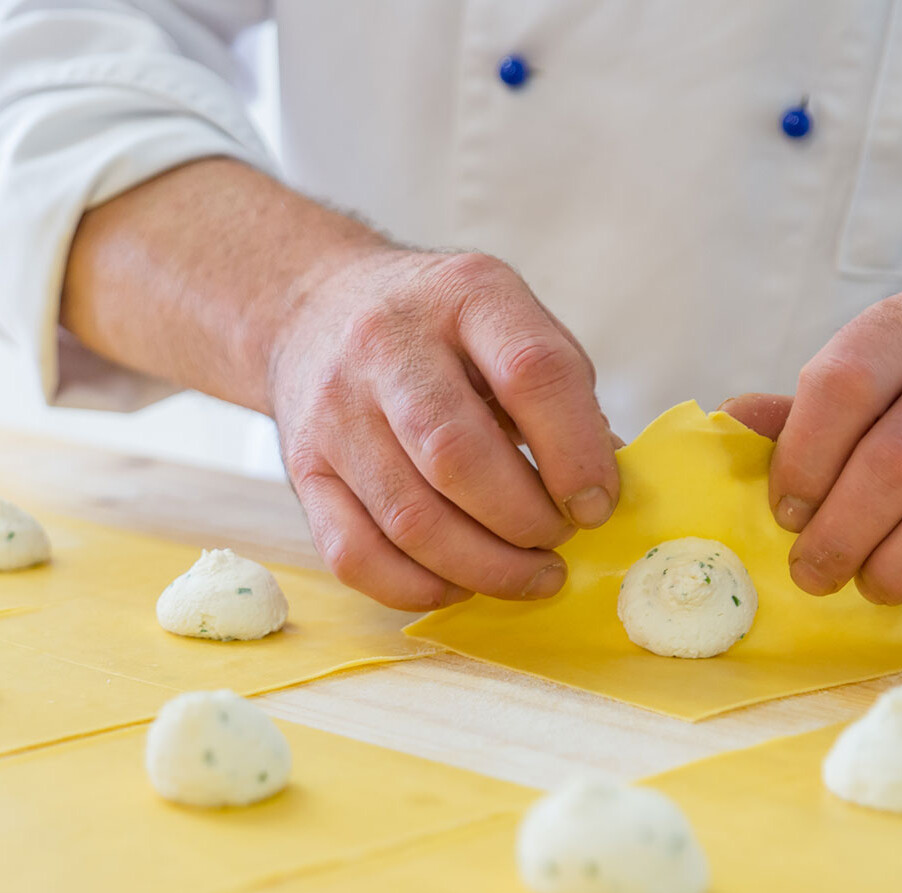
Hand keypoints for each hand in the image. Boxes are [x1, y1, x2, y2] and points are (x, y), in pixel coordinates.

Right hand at [268, 247, 619, 610]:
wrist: (315, 309)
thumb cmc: (439, 329)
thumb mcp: (508, 323)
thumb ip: (560, 394)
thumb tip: (597, 491)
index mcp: (465, 295)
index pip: (531, 373)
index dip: (575, 454)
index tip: (596, 505)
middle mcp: (387, 346)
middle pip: (459, 456)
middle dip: (524, 521)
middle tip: (557, 542)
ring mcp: (336, 411)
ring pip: (410, 519)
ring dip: (482, 567)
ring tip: (526, 575)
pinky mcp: (304, 469)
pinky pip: (355, 554)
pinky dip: (415, 588)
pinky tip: (457, 585)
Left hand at [723, 290, 901, 623]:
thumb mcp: (879, 386)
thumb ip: (807, 410)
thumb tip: (730, 421)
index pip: (842, 384)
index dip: (801, 460)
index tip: (786, 512)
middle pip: (896, 460)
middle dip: (839, 533)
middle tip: (814, 572)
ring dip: (898, 567)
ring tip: (873, 585)